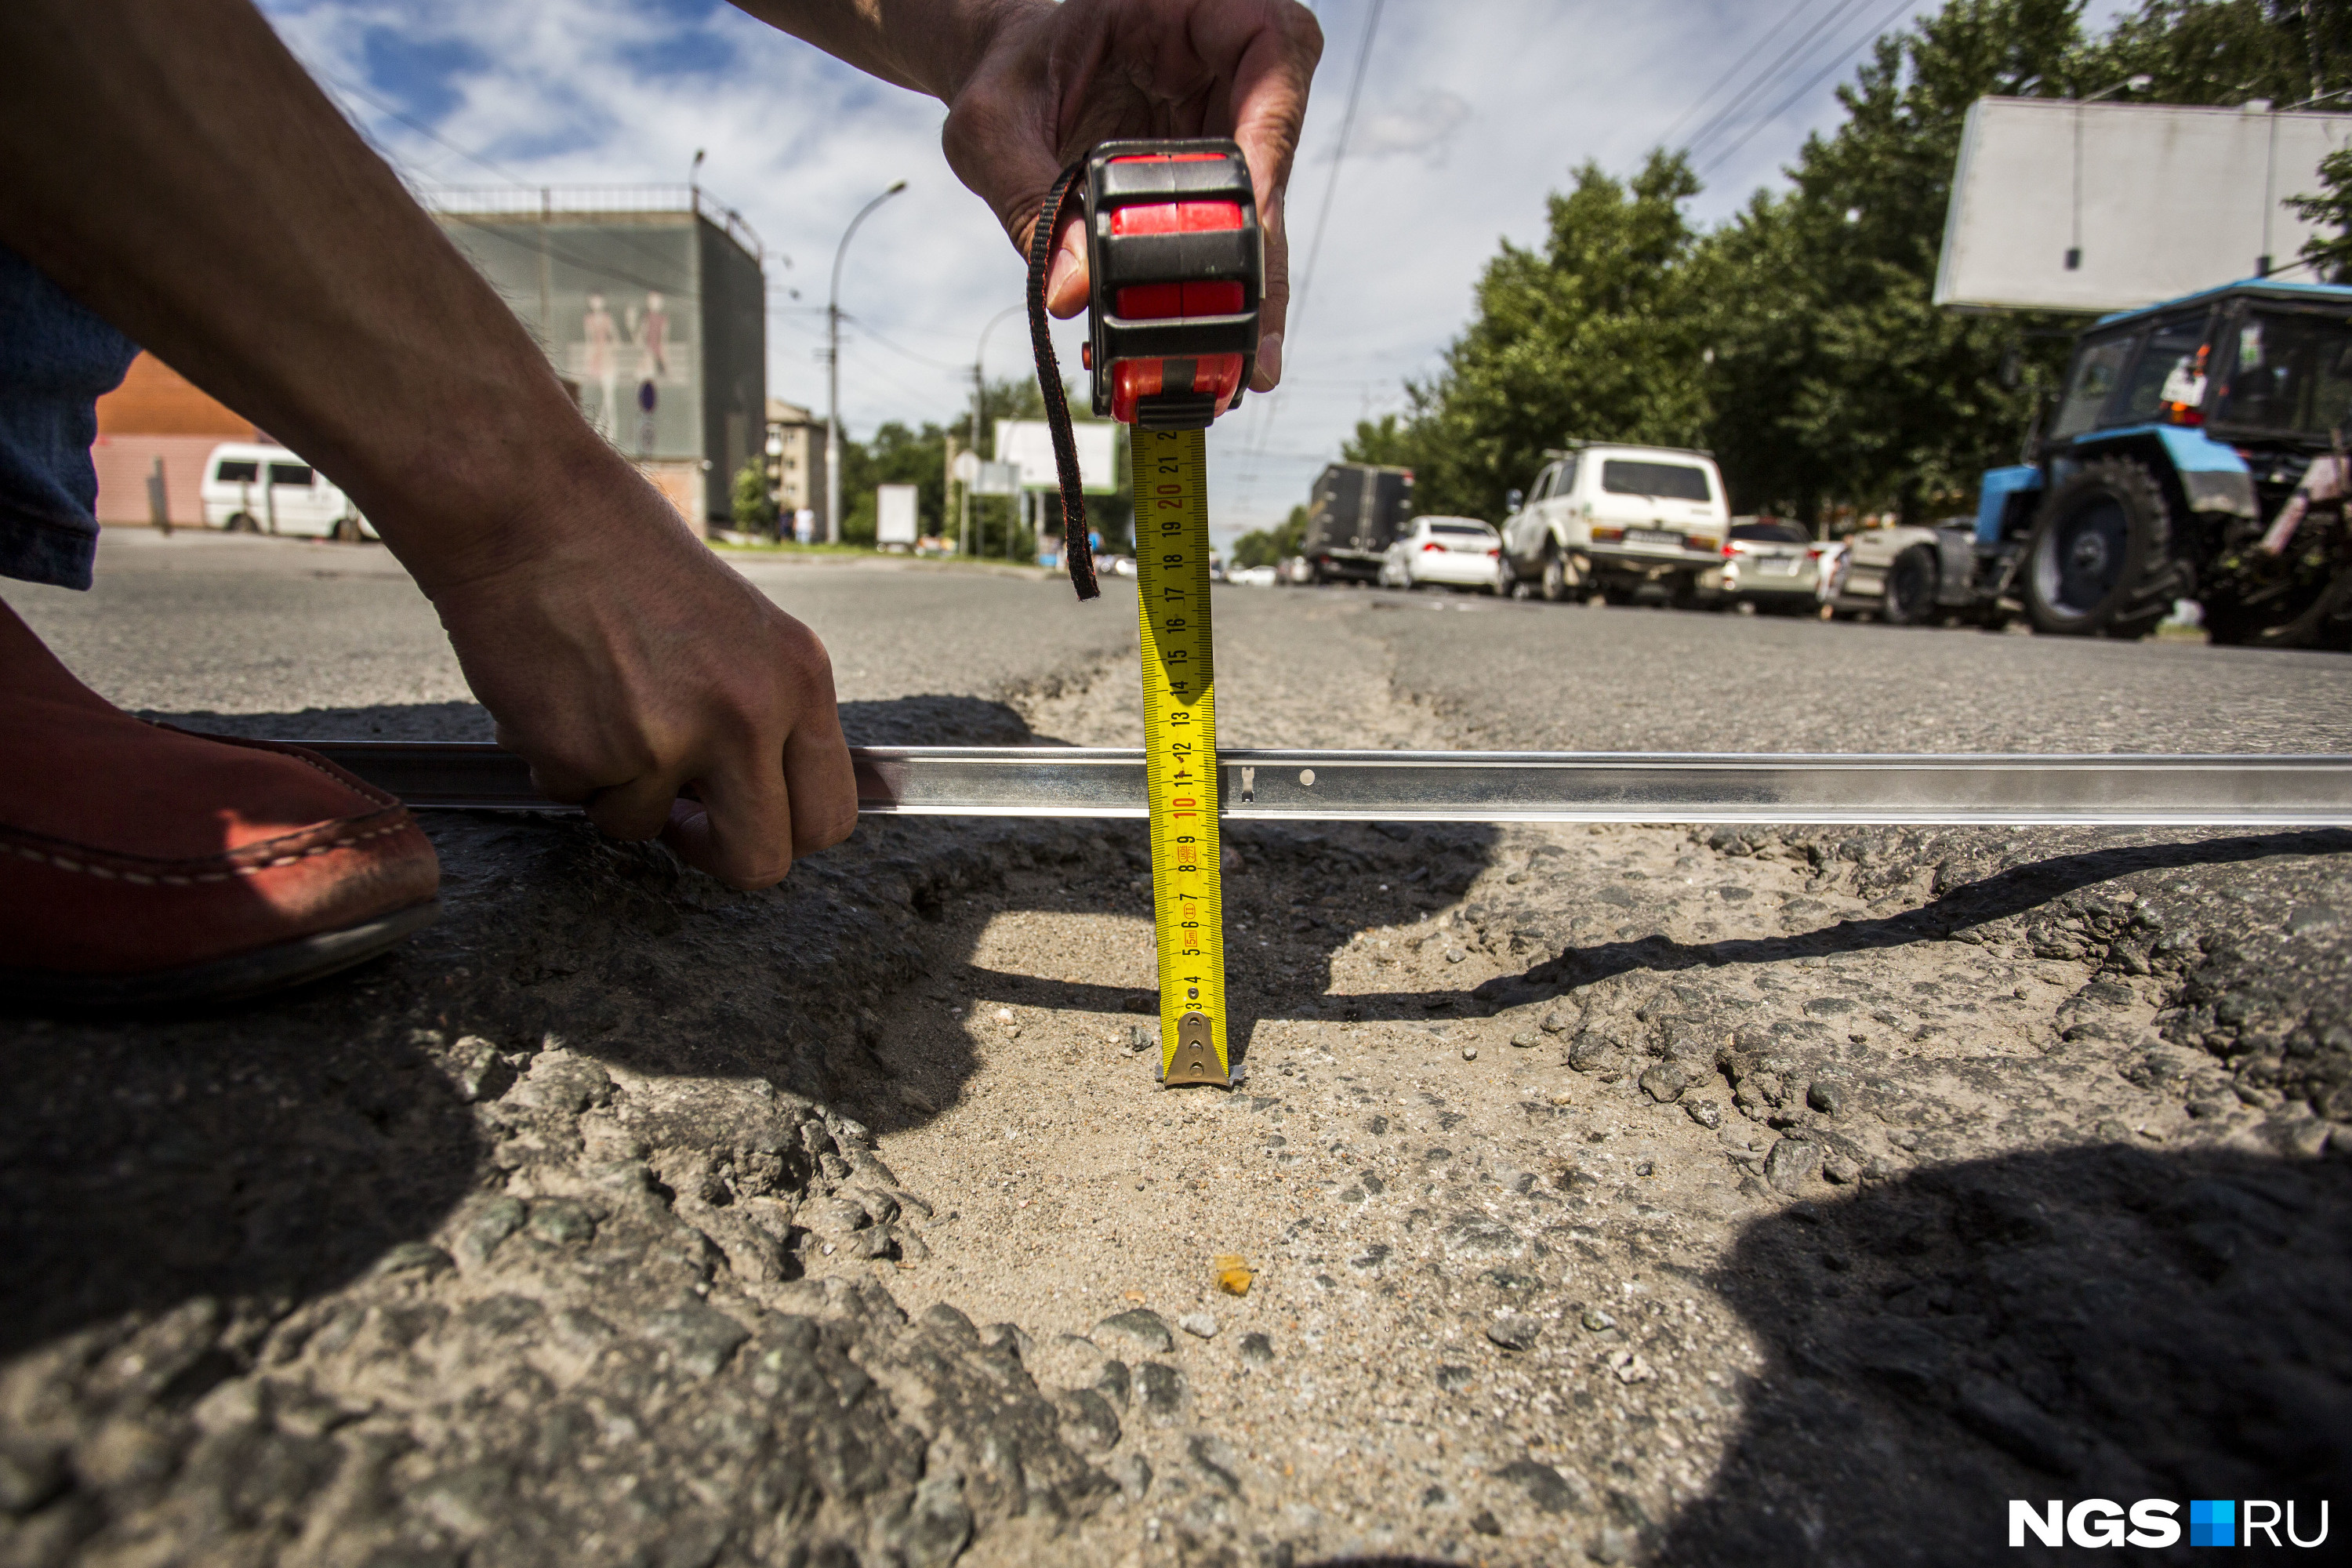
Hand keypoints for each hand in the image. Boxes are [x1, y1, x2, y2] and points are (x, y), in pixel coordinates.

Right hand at [427, 456, 857, 890]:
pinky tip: (556, 692)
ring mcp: (670, 742)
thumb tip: (761, 796)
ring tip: (596, 705)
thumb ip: (763, 714)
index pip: (829, 813)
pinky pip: (577, 797)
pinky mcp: (590, 756)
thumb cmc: (623, 555)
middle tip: (678, 823)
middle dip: (713, 854)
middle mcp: (750, 716)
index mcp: (799, 678)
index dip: (783, 834)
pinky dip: (559, 760)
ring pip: (645, 828)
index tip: (743, 818)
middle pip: (762, 861)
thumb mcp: (740, 630)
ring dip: (615, 788)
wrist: (531, 512)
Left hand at [939, 0, 1321, 391]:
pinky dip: (1213, 300)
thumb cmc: (1006, 71)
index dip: (1270, 142)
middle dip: (1263, 261)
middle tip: (1254, 346)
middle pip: (1275, 160)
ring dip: (1246, 295)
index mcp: (1205, 5)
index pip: (1273, 59)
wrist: (1004, 78)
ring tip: (1239, 366)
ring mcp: (1234, 128)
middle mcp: (1238, 66)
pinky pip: (1228, 243)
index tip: (1251, 220)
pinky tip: (1206, 352)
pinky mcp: (1217, 184)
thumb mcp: (994, 124)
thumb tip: (1069, 293)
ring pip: (1262, 216)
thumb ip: (1027, 197)